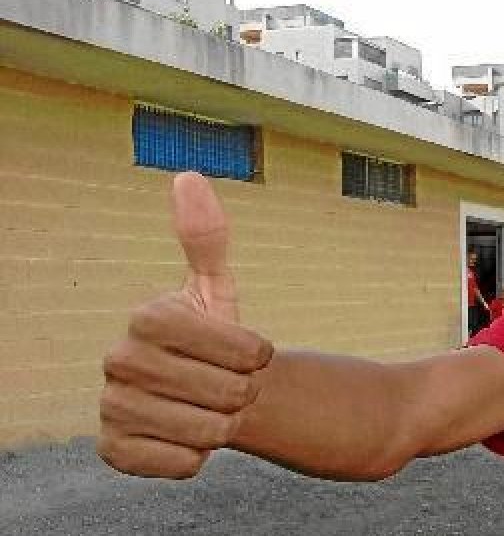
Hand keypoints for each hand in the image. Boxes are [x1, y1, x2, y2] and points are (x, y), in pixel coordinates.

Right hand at [97, 172, 272, 478]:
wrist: (207, 395)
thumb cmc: (218, 340)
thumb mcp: (217, 288)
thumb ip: (207, 238)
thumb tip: (187, 177)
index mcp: (144, 318)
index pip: (222, 341)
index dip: (250, 350)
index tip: (255, 351)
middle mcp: (116, 361)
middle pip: (218, 389)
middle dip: (242, 391)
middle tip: (235, 385)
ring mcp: (111, 407)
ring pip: (203, 430)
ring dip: (224, 424)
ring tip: (214, 410)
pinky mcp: (114, 451)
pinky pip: (179, 463)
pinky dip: (197, 456)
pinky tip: (190, 436)